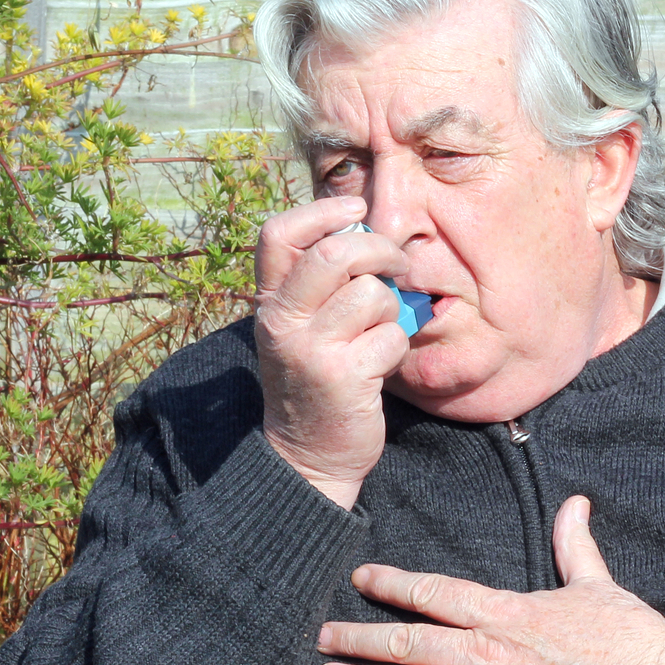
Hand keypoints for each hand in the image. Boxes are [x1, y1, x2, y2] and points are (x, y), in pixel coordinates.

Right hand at [255, 196, 409, 507]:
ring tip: (378, 332)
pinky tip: (379, 367)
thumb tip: (366, 229)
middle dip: (378, 248)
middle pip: (334, 252)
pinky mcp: (343, 378)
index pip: (277, 234)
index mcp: (268, 303)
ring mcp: (310, 350)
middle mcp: (281, 322)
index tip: (357, 209)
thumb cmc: (315, 379)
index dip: (321, 210)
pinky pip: (391, 337)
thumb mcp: (299, 327)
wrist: (308, 456)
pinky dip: (396, 348)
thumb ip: (320, 283)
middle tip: (397, 262)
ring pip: (372, 294)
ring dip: (391, 309)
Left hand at [315, 496, 664, 664]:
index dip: (392, 585)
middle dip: (359, 638)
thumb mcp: (597, 581)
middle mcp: (488, 653)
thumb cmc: (629, 637)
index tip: (359, 580)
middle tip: (319, 637)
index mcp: (506, 611)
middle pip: (409, 641)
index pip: (434, 593)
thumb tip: (576, 502)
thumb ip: (574, 543)